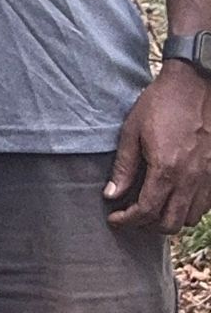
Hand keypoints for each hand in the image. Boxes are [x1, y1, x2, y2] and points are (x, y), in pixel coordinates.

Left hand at [104, 64, 210, 232]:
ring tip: (151, 208)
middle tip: (131, 215)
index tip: (114, 218)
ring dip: (169, 220)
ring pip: (189, 218)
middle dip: (147, 226)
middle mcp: (190, 180)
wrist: (193, 86)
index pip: (147, 211)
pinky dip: (187, 210)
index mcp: (166, 169)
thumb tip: (111, 195)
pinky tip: (173, 198)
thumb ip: (124, 167)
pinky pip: (204, 207)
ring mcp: (206, 179)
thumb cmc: (160, 104)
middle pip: (170, 224)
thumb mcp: (132, 130)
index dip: (128, 220)